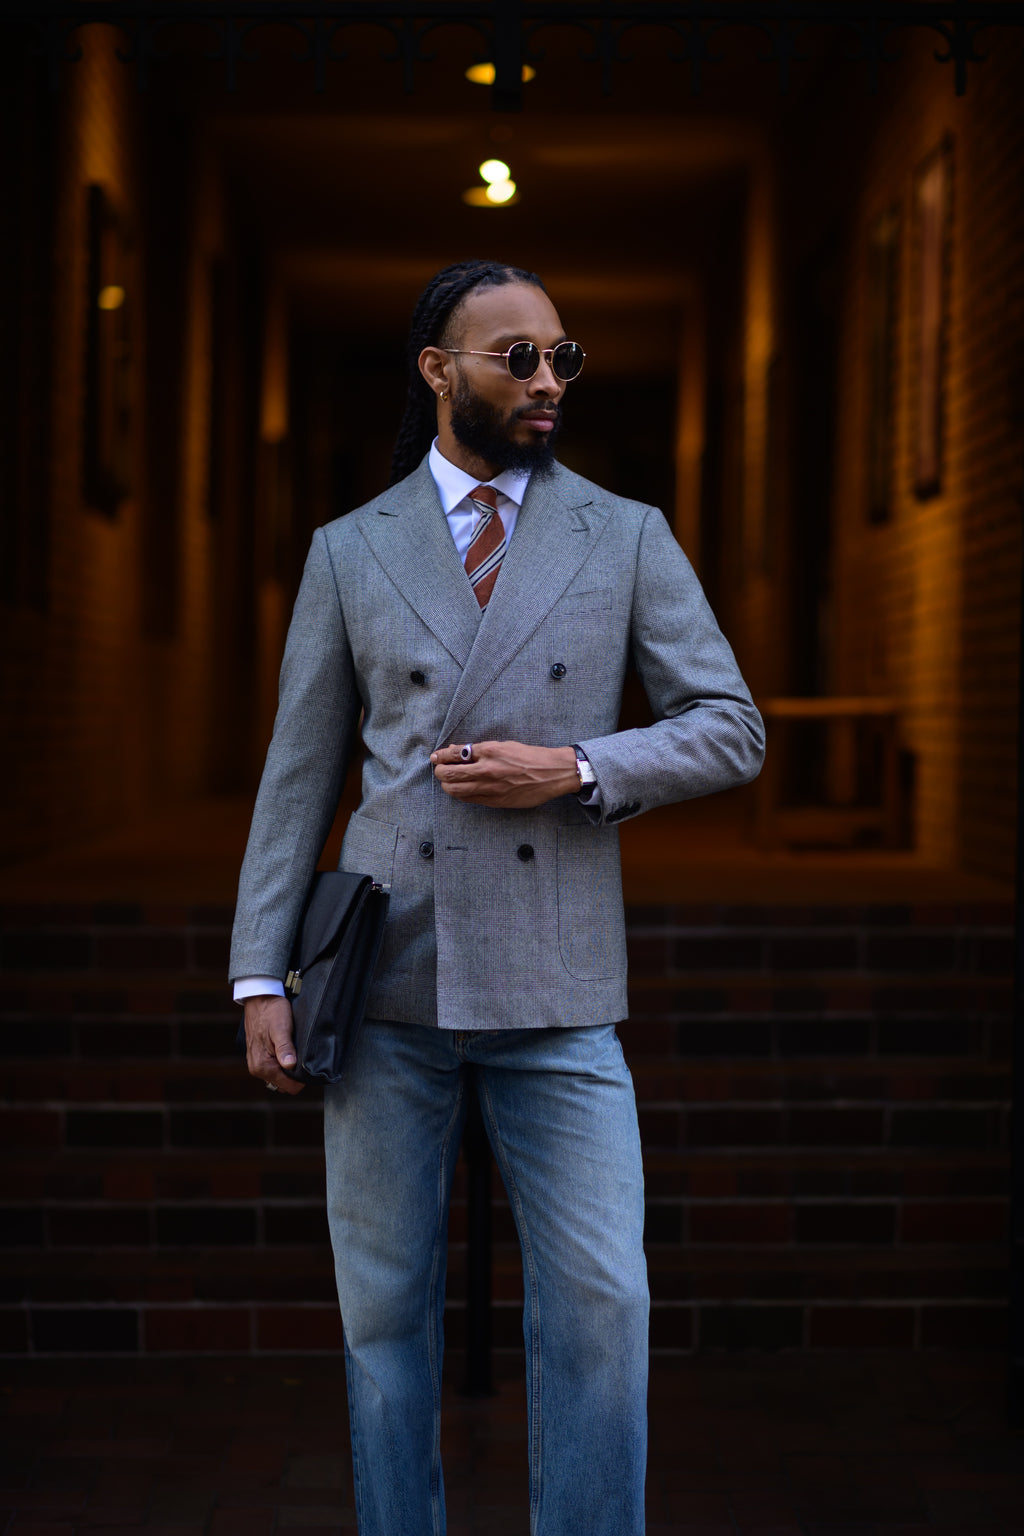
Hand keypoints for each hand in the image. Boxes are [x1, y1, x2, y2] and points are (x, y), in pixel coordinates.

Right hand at [244, 994, 305, 1094]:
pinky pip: (274, 1069)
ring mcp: (256, 1064)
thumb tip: (290, 1065)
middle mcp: (257, 1069)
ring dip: (289, 1070)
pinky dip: (283, 1064)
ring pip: (279, 1078)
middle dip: (296, 1076)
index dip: (302, 1080)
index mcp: (263, 1066)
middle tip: (304, 1057)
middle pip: (284, 1084)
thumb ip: (285, 1048)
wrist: (259, 998)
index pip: (289, 1087)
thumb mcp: (281, 1028)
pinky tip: (289, 1051)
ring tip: (297, 1053)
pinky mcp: (258, 1057)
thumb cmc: (272, 1011)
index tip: (309, 1065)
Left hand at [430, 740, 579, 807]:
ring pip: (456, 790)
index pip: (454, 754)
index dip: (441, 756)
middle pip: (450, 774)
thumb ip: (479, 750)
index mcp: (489, 751)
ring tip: (447, 782)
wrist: (552, 773)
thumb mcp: (504, 746)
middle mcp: (487, 769)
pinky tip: (461, 790)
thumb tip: (457, 751)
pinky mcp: (495, 801)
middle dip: (440, 772)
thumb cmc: (529, 757)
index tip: (436, 757)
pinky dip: (461, 795)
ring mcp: (490, 787)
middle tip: (440, 770)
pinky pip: (470, 799)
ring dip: (447, 785)